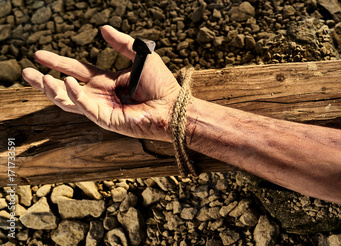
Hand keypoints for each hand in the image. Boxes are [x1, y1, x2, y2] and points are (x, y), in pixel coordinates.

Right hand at [22, 25, 180, 140]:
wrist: (172, 105)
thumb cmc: (161, 83)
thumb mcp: (140, 56)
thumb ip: (121, 43)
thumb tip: (102, 29)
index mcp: (106, 82)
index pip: (77, 71)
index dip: (58, 63)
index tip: (38, 54)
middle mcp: (101, 96)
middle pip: (66, 89)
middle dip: (44, 81)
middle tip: (25, 72)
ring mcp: (102, 109)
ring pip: (69, 101)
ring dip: (53, 90)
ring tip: (39, 79)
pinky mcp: (106, 120)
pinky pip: (84, 107)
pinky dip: (74, 95)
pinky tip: (64, 82)